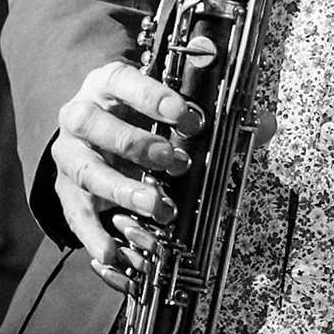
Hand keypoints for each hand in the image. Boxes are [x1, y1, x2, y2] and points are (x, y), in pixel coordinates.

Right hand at [50, 60, 200, 291]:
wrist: (92, 131)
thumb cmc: (139, 115)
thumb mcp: (168, 106)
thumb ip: (217, 116)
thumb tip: (266, 125)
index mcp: (107, 83)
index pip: (124, 81)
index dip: (153, 97)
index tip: (188, 117)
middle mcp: (80, 115)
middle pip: (96, 125)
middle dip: (137, 144)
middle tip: (175, 161)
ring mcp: (70, 155)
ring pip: (88, 171)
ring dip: (124, 191)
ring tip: (160, 208)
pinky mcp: (66, 192)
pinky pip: (76, 215)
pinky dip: (94, 235)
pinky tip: (115, 252)